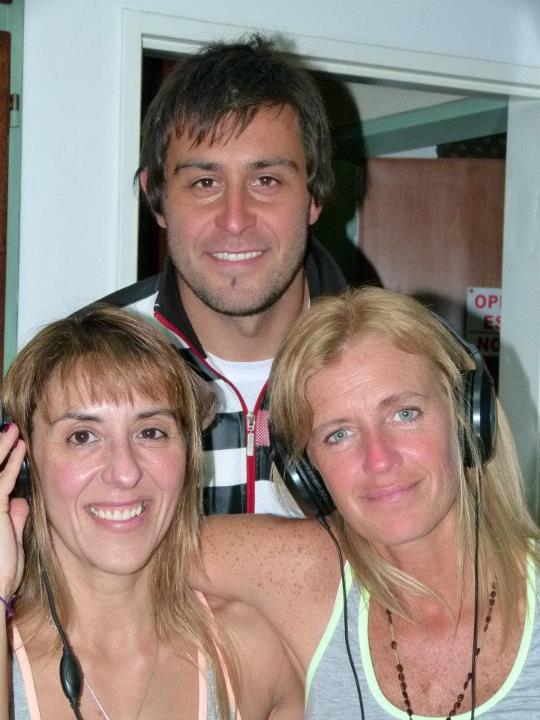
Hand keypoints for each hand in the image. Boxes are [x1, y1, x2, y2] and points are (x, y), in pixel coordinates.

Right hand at [0, 425, 28, 599]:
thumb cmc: (1, 572)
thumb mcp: (11, 540)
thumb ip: (14, 519)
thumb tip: (20, 501)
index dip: (1, 462)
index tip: (12, 446)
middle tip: (8, 431)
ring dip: (1, 447)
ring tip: (13, 431)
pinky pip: (1, 479)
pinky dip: (11, 460)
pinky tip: (19, 446)